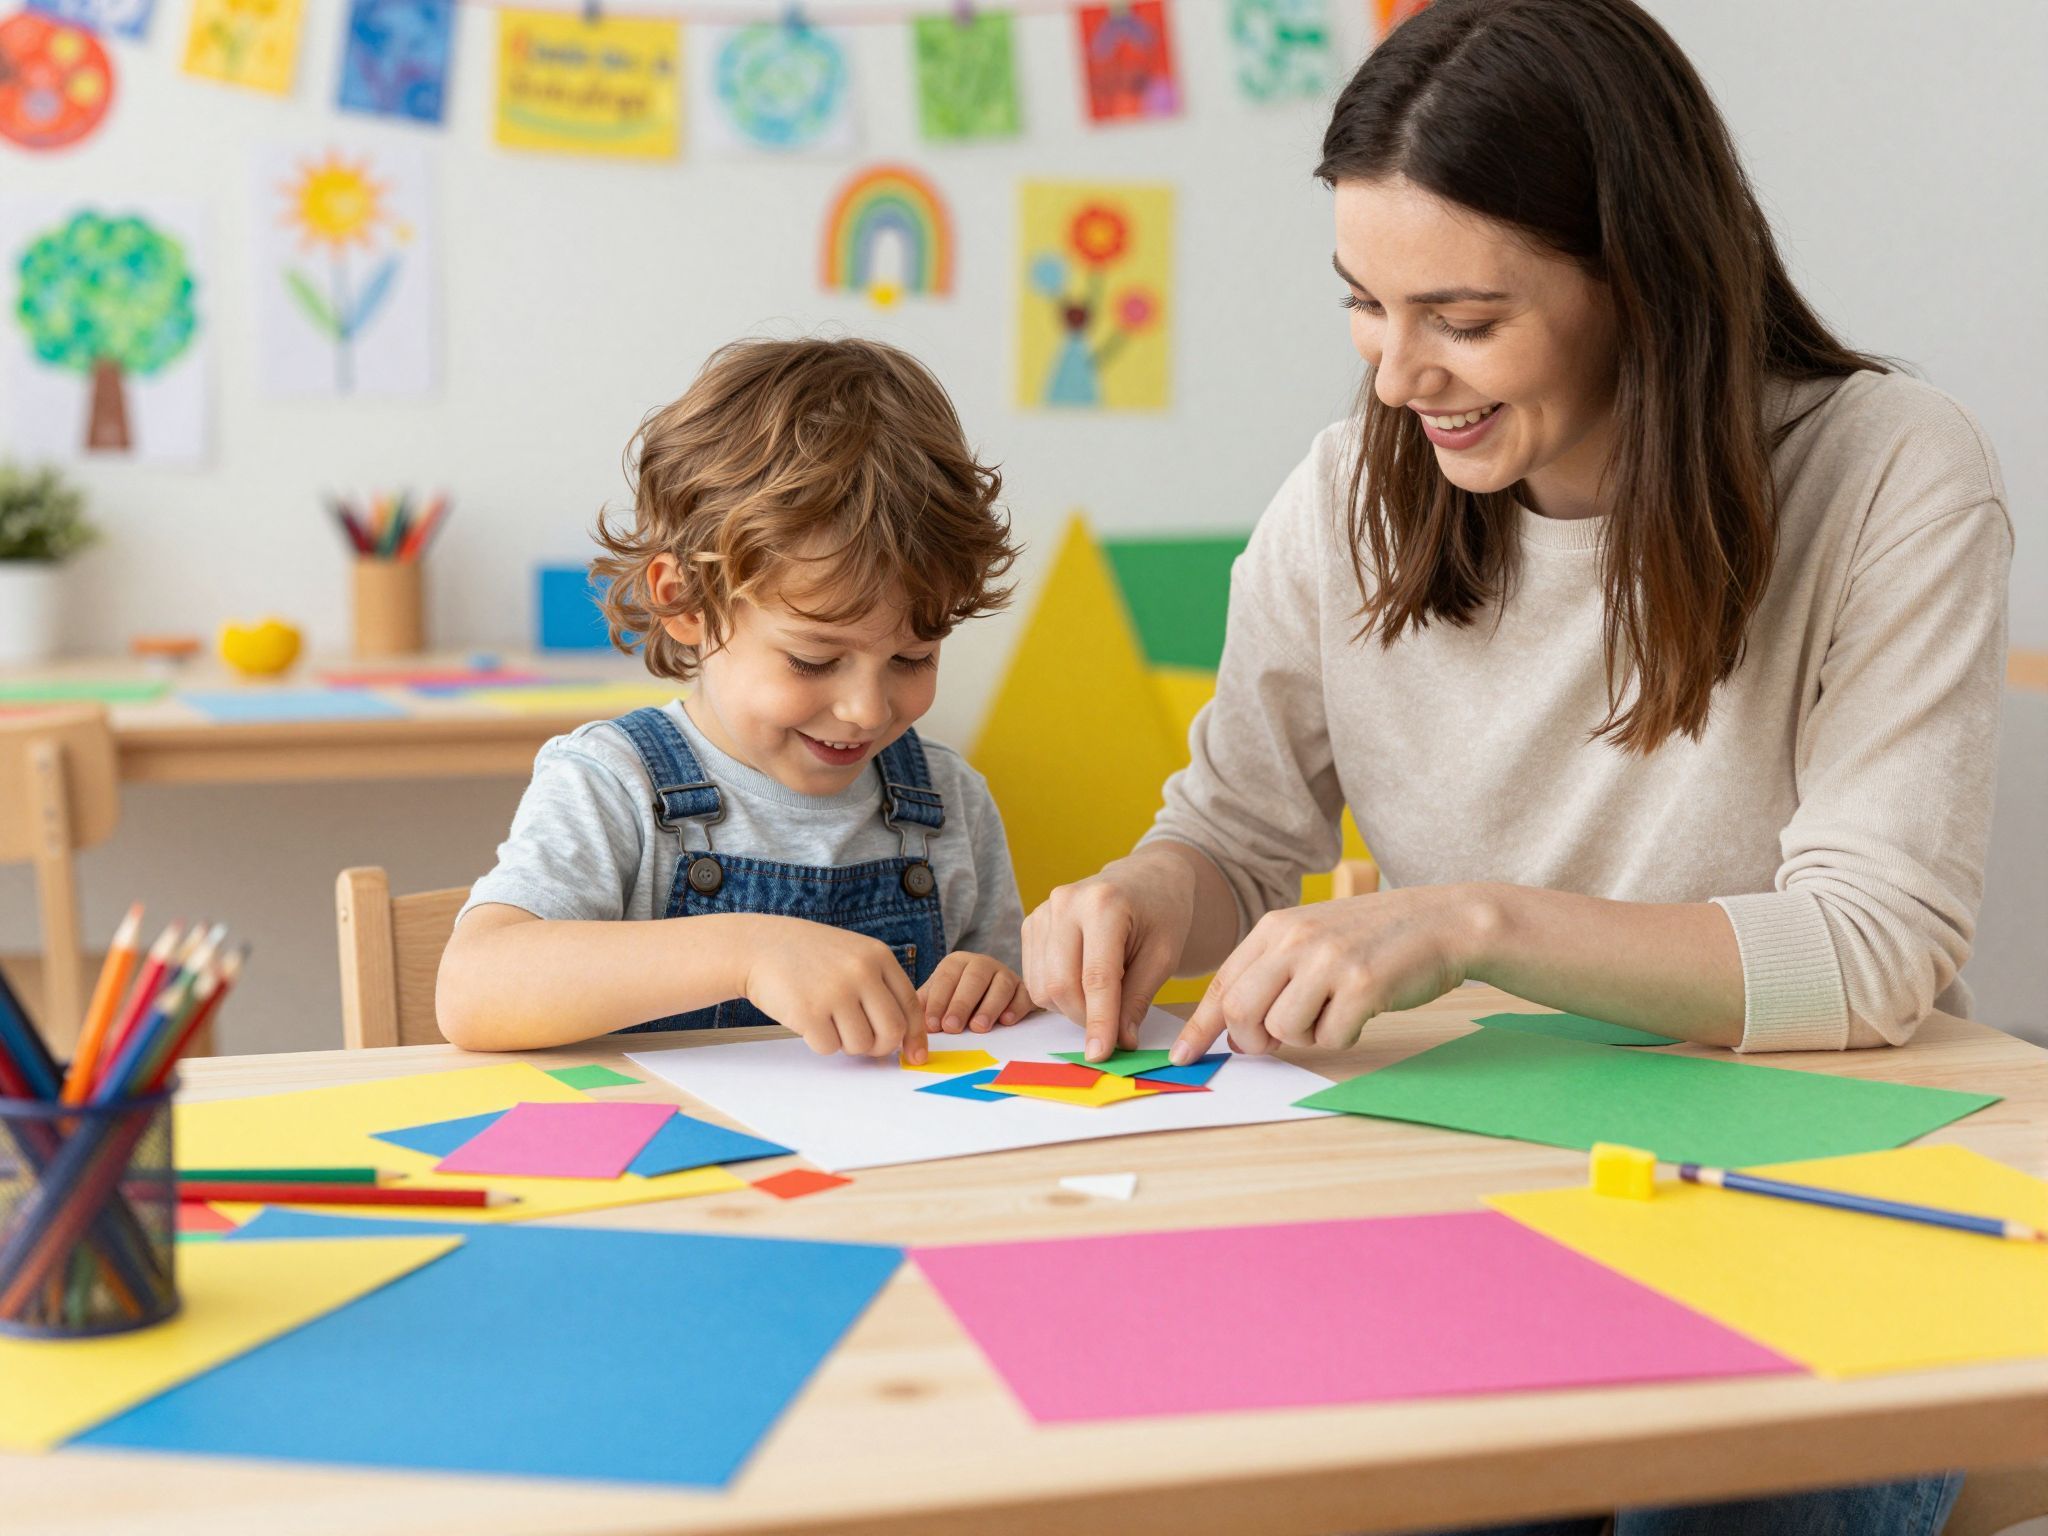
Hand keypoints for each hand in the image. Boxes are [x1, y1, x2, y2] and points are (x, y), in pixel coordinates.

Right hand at [741, 918, 928, 1062]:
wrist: (759, 946)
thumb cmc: (809, 956)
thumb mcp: (853, 955)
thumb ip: (879, 987)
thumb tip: (905, 1037)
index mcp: (877, 956)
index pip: (910, 1005)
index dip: (915, 1035)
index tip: (914, 1055)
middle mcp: (861, 972)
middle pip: (892, 1031)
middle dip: (880, 1046)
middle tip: (864, 1043)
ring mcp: (835, 991)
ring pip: (861, 1044)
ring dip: (846, 1043)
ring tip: (828, 1021)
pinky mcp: (809, 1012)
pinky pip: (829, 1048)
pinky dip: (820, 1042)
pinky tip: (808, 1019)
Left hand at [918, 951, 1027, 1034]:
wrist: (990, 995)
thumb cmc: (957, 999)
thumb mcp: (938, 997)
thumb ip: (924, 1006)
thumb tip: (908, 1022)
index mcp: (957, 962)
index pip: (947, 978)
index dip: (939, 1001)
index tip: (932, 1025)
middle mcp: (982, 964)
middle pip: (974, 979)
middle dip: (961, 1004)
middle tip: (952, 1027)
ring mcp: (1005, 975)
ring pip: (1001, 985)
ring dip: (989, 1007)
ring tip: (979, 1027)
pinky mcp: (1024, 989)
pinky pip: (1024, 995)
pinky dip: (1017, 1007)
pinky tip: (1007, 1021)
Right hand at [1023, 851, 1197, 1061]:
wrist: (1144, 878)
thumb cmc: (1161, 914)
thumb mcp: (1164, 955)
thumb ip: (1137, 999)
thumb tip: (1119, 1041)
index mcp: (1104, 904)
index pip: (1096, 977)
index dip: (1099, 1021)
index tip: (1101, 1053)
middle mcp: (1065, 903)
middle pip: (1060, 984)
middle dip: (1083, 1018)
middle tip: (1111, 1028)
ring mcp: (1043, 911)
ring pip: (1042, 986)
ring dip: (1070, 1008)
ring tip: (1102, 995)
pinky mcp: (1032, 923)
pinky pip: (1034, 977)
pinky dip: (1057, 994)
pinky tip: (1082, 981)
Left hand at [1173, 886, 1485, 1062]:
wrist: (1443, 922)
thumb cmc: (1375, 938)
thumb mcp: (1314, 939)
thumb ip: (1273, 975)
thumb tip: (1237, 1034)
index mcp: (1277, 926)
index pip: (1222, 983)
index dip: (1200, 1025)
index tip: (1184, 1056)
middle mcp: (1296, 940)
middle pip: (1240, 1011)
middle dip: (1253, 1039)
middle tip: (1280, 1039)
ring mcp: (1329, 961)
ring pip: (1283, 1029)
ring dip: (1306, 1036)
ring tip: (1335, 1010)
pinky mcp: (1363, 986)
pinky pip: (1330, 1038)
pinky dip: (1343, 1036)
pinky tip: (1363, 1009)